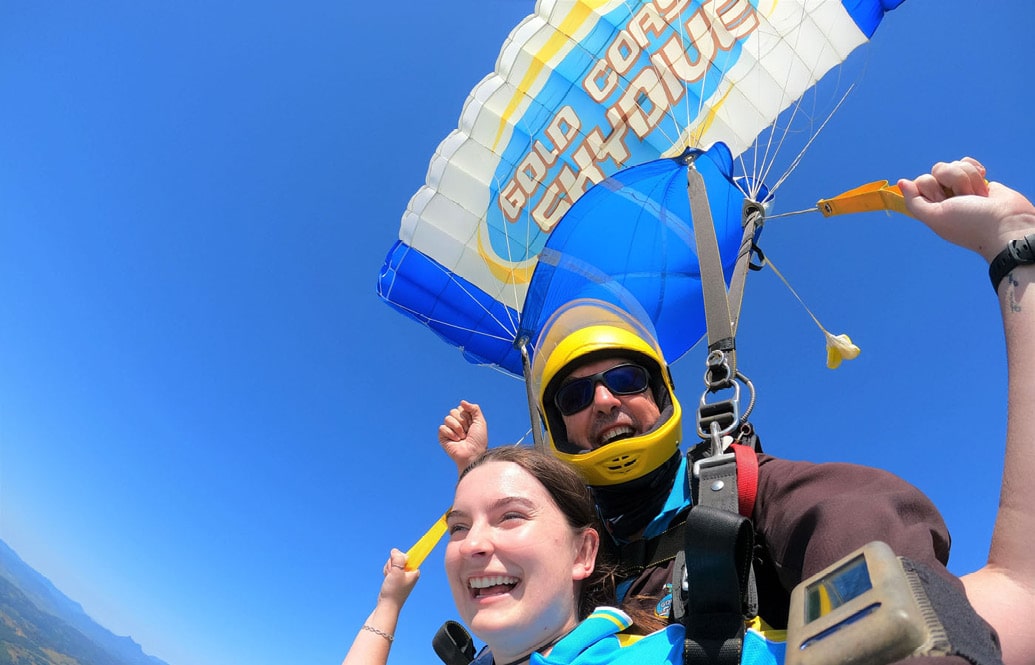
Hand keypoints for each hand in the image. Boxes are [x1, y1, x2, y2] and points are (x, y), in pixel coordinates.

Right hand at [377, 549, 419, 609]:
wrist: (387, 606)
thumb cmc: (394, 591)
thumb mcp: (397, 572)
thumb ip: (397, 559)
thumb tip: (395, 550)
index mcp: (414, 571)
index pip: (410, 556)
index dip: (401, 558)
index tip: (399, 566)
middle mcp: (410, 573)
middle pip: (400, 558)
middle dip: (393, 564)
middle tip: (392, 574)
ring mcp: (402, 575)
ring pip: (393, 563)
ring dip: (389, 568)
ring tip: (389, 578)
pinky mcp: (396, 577)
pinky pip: (390, 569)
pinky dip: (387, 572)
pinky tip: (386, 578)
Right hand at [438, 400, 487, 473]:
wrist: (473, 454)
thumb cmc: (479, 440)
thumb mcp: (480, 422)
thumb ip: (474, 408)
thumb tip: (462, 402)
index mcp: (465, 419)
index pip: (461, 408)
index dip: (467, 415)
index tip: (472, 425)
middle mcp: (456, 423)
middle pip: (453, 411)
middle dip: (462, 421)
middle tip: (467, 432)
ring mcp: (449, 430)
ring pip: (447, 418)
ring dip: (457, 428)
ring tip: (462, 437)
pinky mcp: (442, 437)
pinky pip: (442, 427)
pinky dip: (451, 434)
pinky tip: (456, 441)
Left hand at [898, 157, 1034, 261]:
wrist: (1006, 222)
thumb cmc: (970, 223)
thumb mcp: (935, 217)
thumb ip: (914, 201)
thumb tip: (902, 182)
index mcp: (931, 205)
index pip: (921, 181)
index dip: (933, 187)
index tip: (944, 201)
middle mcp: (944, 195)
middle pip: (937, 169)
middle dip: (954, 182)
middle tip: (965, 199)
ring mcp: (961, 186)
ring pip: (955, 165)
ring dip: (968, 179)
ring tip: (978, 196)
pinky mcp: (978, 178)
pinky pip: (967, 162)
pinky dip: (975, 169)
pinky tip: (983, 183)